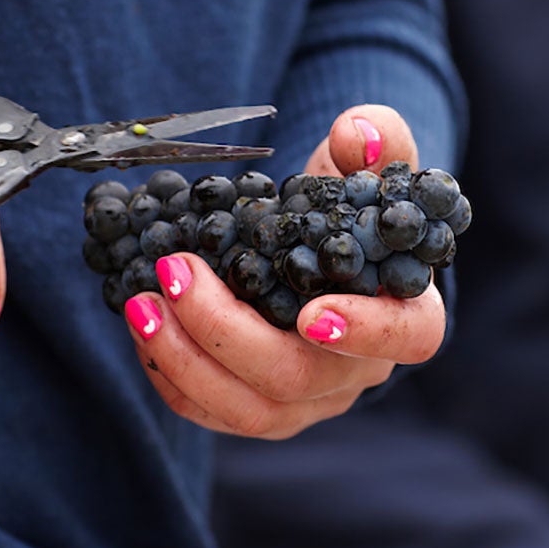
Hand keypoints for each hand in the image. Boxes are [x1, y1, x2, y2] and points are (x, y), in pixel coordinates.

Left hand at [121, 105, 445, 438]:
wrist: (306, 241)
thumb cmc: (343, 204)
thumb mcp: (361, 163)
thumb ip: (374, 137)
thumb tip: (356, 133)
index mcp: (406, 312)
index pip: (407, 338)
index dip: (366, 332)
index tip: (312, 312)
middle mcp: (359, 369)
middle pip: (299, 377)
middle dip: (226, 331)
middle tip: (176, 271)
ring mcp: (308, 399)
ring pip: (250, 410)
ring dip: (185, 359)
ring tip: (141, 303)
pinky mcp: (260, 409)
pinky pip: (214, 414)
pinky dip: (171, 376)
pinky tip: (144, 328)